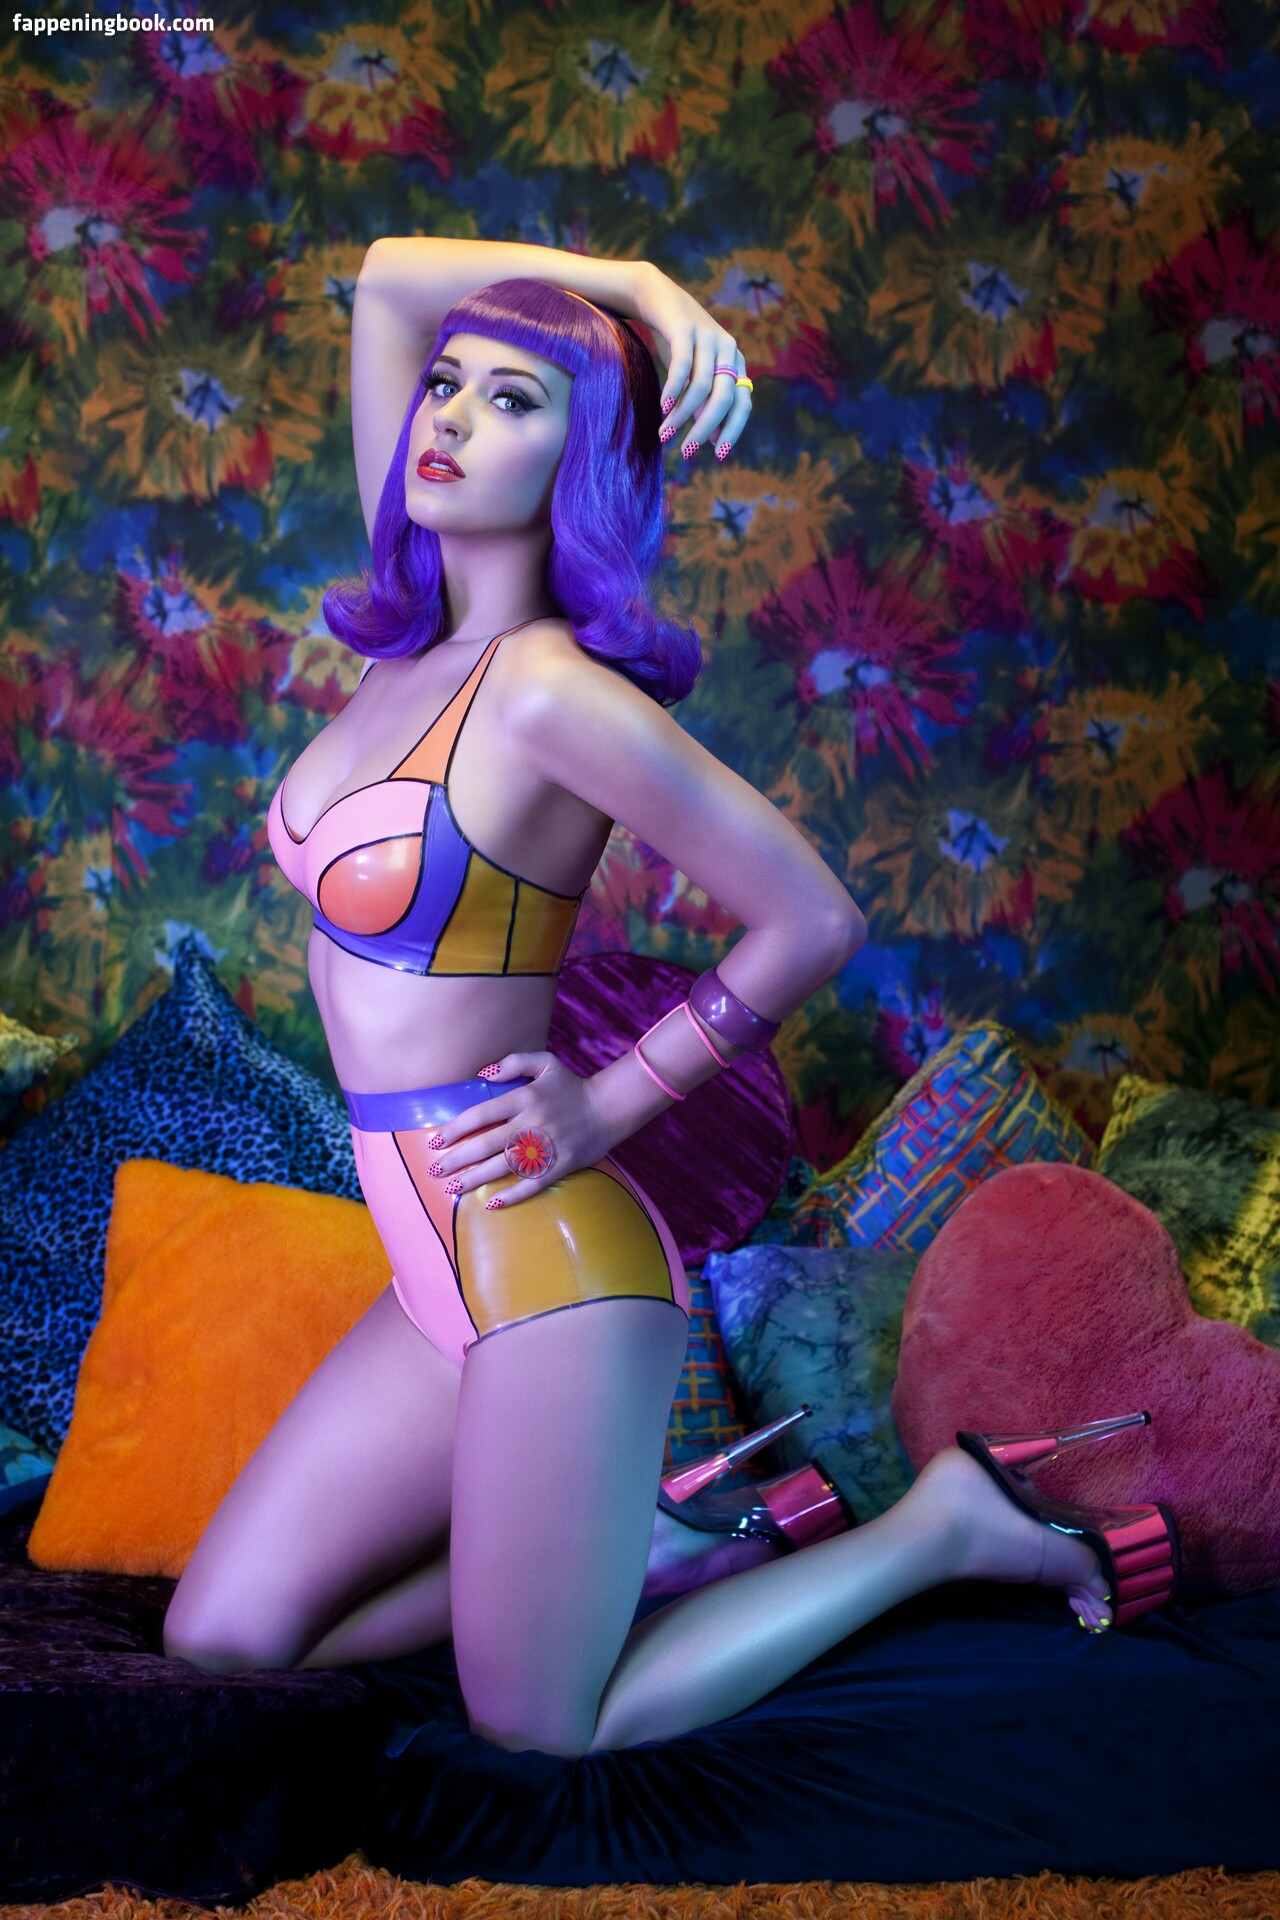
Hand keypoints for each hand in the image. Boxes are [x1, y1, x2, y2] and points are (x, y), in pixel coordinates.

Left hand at [425, 1052, 613, 1207]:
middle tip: (435, 1170)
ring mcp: (547, 1146)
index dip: (455, 1128)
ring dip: (476, 1179)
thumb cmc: (571, 1086)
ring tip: (452, 1188)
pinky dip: (512, 1195)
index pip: (481, 1114)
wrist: (609, 1108)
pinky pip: (533, 1184)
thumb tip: (482, 1075)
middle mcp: (532, 1123)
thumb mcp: (546, 1063)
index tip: (436, 1140)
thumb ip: (514, 1062)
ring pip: (504, 1166)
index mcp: (525, 1097)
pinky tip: (492, 1203)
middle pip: (487, 1144)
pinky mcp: (561, 1166)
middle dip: (457, 1159)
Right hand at [634, 264, 752, 459]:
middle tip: (687, 451)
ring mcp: (708, 336)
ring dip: (682, 415)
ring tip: (665, 434)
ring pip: (702, 386)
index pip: (743, 403)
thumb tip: (710, 440)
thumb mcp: (693, 376)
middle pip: (725, 398)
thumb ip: (703, 404)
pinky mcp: (685, 327)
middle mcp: (728, 348)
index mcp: (735, 362)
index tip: (718, 456)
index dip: (732, 430)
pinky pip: (683, 365)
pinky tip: (663, 408)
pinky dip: (673, 389)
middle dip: (706, 428)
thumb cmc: (676, 342)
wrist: (656, 298)